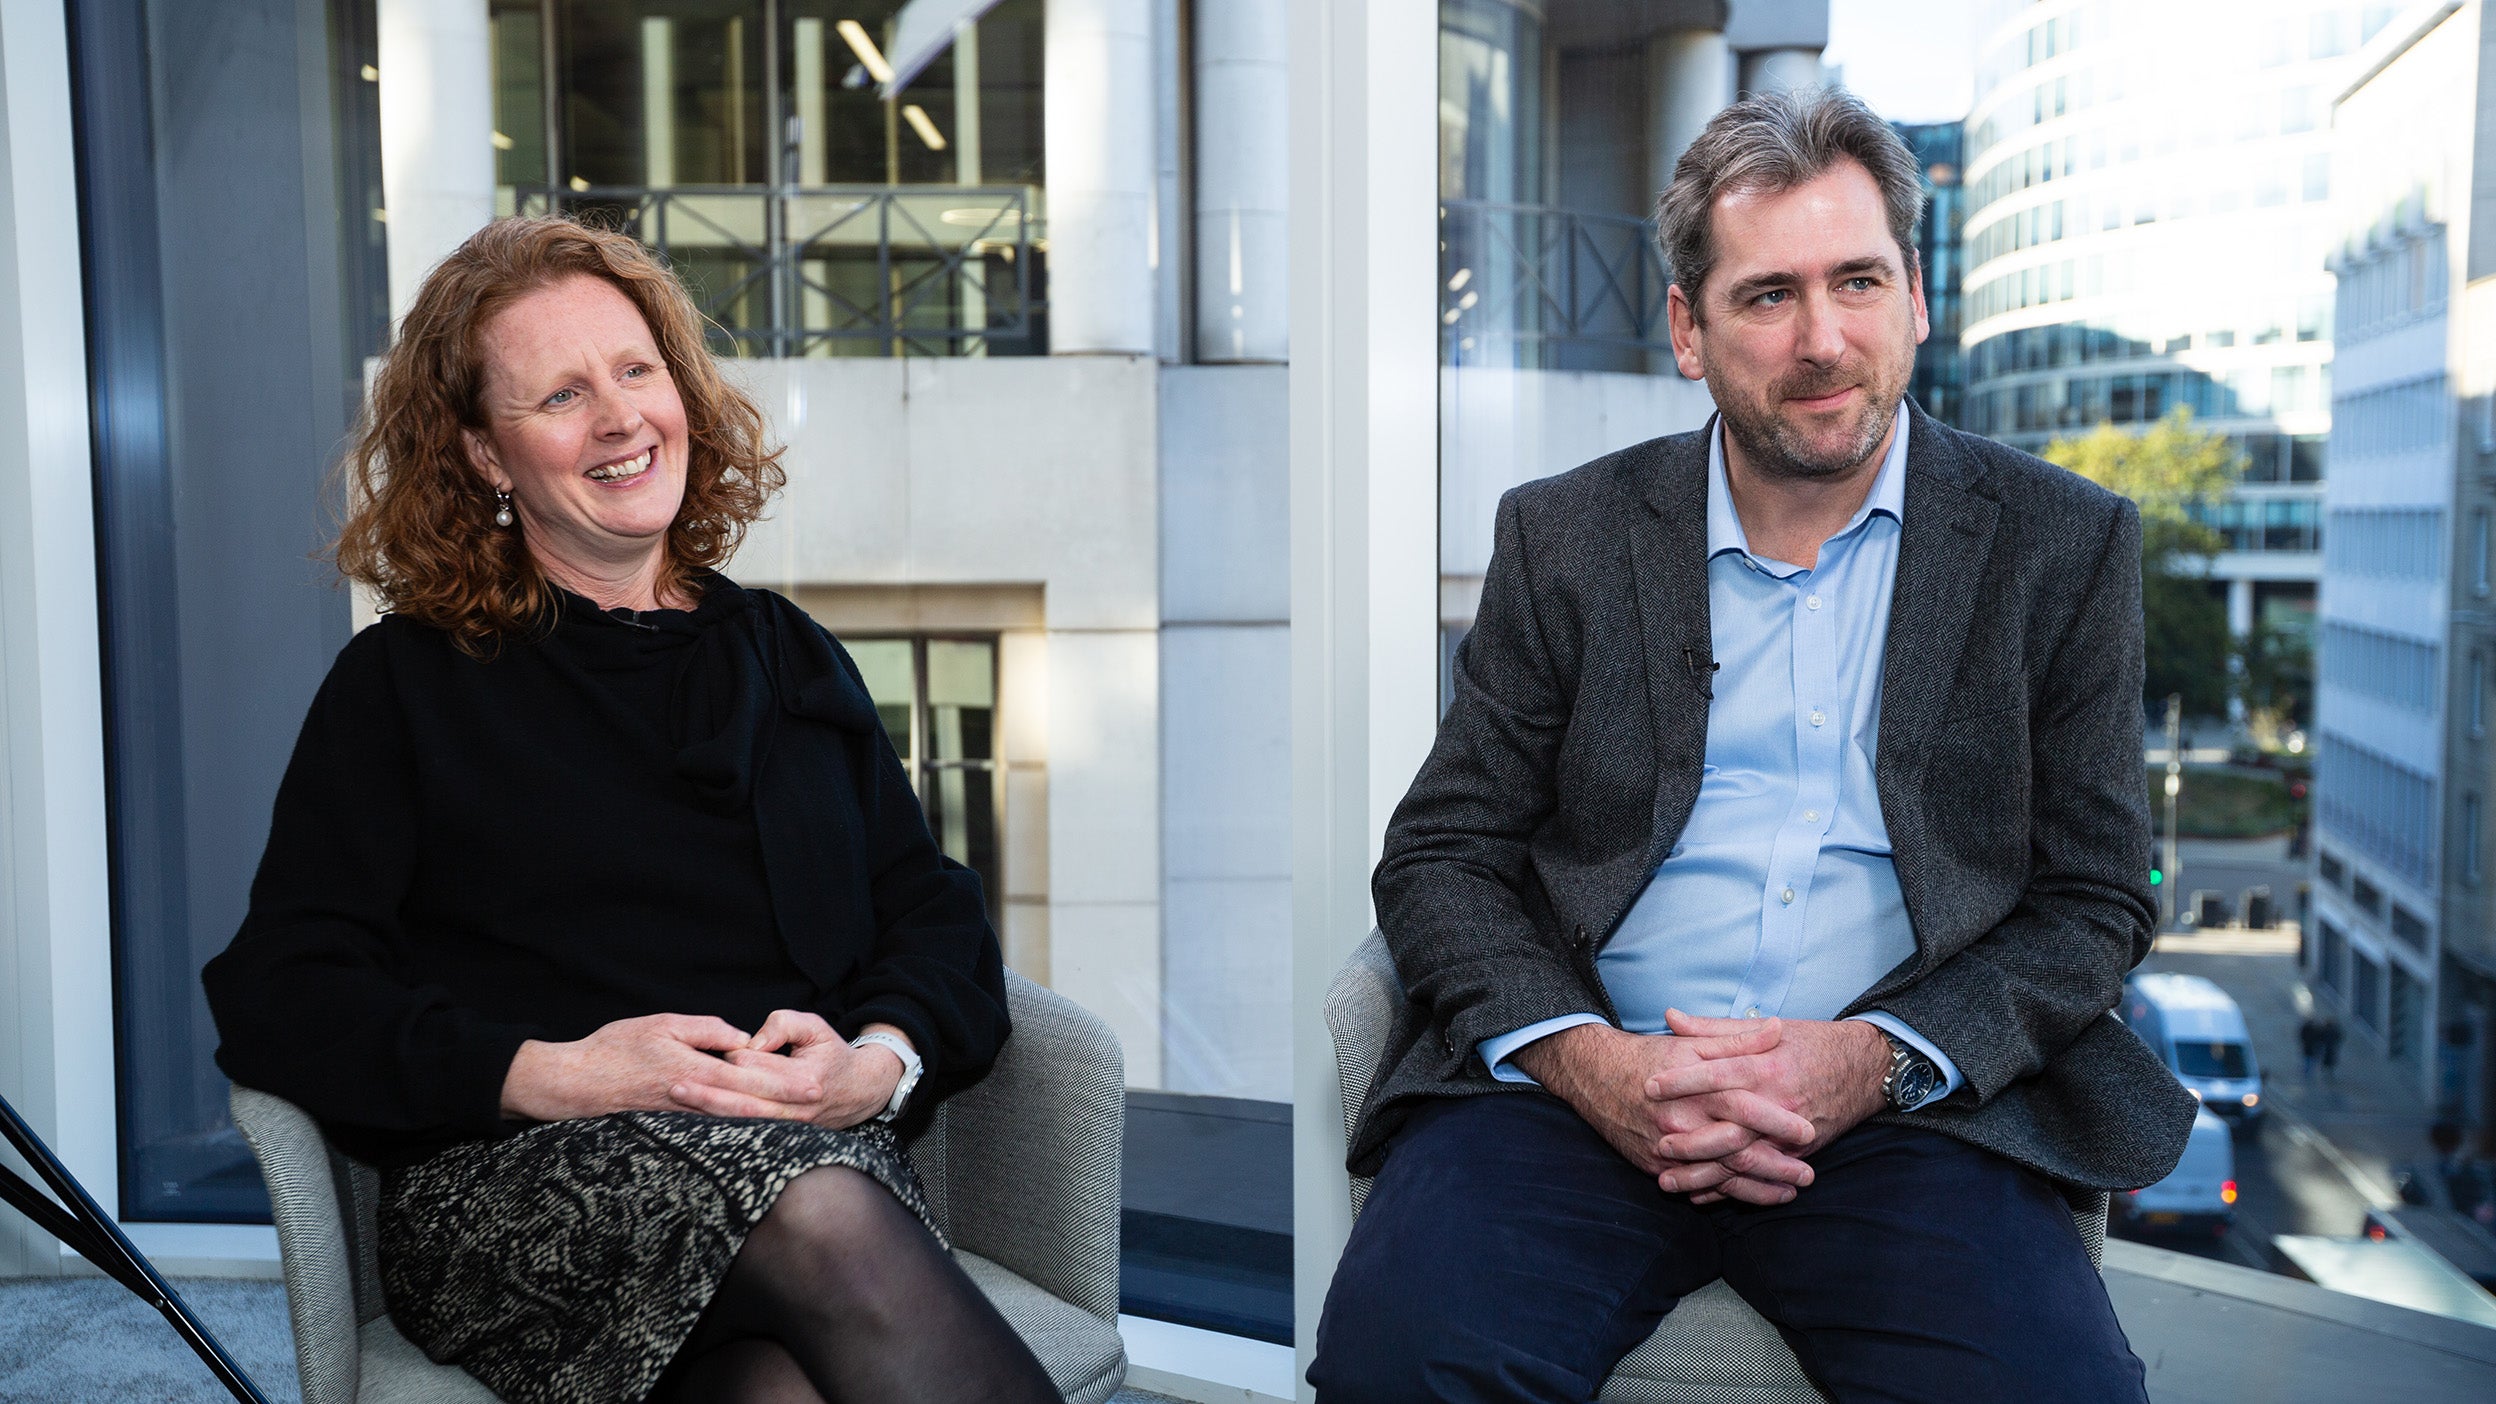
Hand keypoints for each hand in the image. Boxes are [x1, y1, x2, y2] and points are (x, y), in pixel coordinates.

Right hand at [499, 1013, 820, 1121]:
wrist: (573, 1083)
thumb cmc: (615, 1048)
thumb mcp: (661, 1025)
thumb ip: (705, 1031)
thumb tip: (741, 1040)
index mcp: (692, 1070)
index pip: (748, 1080)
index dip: (783, 1083)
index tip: (813, 1085)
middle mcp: (692, 1098)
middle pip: (748, 1105)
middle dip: (786, 1105)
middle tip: (819, 1102)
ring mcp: (682, 1116)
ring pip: (733, 1119)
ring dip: (767, 1119)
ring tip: (800, 1117)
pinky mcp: (672, 1124)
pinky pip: (712, 1126)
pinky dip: (738, 1125)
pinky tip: (757, 1126)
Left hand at [669, 1011, 907, 1129]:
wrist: (858, 1090)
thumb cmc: (830, 1053)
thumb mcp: (815, 1026)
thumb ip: (783, 1024)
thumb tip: (752, 1041)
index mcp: (806, 1078)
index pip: (759, 1067)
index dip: (736, 1055)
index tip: (725, 1047)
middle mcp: (796, 1107)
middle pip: (744, 1101)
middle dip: (707, 1092)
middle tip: (675, 1083)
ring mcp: (790, 1126)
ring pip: (742, 1119)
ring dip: (709, 1110)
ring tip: (679, 1098)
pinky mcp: (782, 1135)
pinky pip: (747, 1129)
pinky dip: (721, 1122)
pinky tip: (697, 1115)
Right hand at [1512, 1022, 1816, 1202]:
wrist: (1594, 1076)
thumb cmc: (1650, 1057)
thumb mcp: (1693, 1044)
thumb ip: (1738, 1040)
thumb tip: (1777, 1029)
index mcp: (1694, 1087)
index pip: (1742, 1106)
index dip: (1776, 1120)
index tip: (1808, 1131)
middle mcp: (1680, 1120)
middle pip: (1736, 1150)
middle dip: (1776, 1165)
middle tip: (1809, 1173)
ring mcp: (1666, 1147)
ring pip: (1719, 1176)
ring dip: (1758, 1188)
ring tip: (1790, 1192)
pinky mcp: (1655, 1165)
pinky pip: (1695, 1186)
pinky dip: (1725, 1195)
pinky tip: (1751, 1197)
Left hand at [1644, 1012, 1891, 1202]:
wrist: (1865, 1068)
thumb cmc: (1810, 1043)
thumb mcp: (1765, 1029)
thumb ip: (1715, 1028)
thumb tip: (1670, 1017)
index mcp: (1767, 1066)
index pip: (1718, 1073)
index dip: (1682, 1080)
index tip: (1649, 1085)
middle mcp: (1778, 1102)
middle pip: (1728, 1125)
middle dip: (1689, 1138)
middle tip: (1654, 1142)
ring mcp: (1790, 1133)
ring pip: (1741, 1160)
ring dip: (1703, 1174)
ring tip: (1665, 1180)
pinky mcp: (1798, 1154)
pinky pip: (1760, 1176)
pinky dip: (1730, 1189)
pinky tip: (1700, 1195)